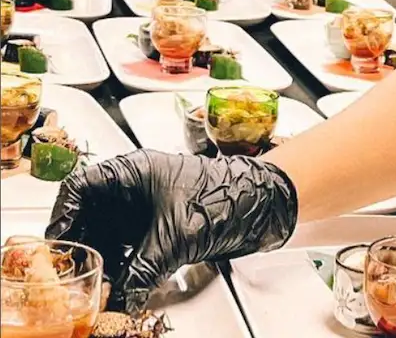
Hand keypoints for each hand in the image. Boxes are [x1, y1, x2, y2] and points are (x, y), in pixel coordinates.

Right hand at [45, 149, 297, 312]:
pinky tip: (122, 285)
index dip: (63, 215)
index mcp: (134, 171)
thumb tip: (118, 298)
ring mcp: (150, 207)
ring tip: (98, 286)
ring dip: (104, 260)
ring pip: (111, 234)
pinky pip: (132, 246)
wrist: (265, 204)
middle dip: (83, 246)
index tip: (56, 244)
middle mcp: (137, 187)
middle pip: (92, 215)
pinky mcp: (164, 226)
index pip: (81, 188)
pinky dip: (124, 265)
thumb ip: (140, 269)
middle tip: (74, 275)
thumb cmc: (226, 197)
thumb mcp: (176, 237)